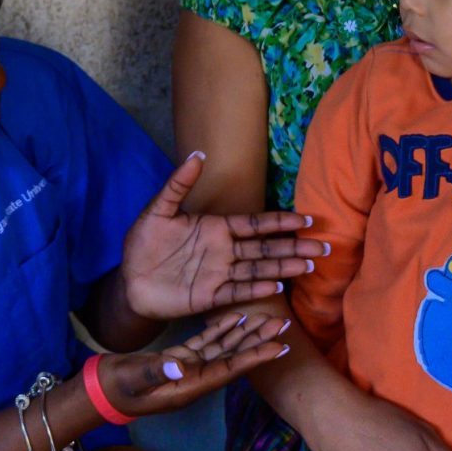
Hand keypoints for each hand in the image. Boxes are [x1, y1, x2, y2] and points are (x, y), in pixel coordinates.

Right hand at [91, 313, 295, 418]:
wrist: (101, 390)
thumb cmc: (117, 387)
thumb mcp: (135, 379)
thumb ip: (156, 370)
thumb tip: (179, 365)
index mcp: (190, 386)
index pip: (229, 370)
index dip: (254, 358)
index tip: (278, 347)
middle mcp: (195, 378)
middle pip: (233, 358)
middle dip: (257, 342)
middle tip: (282, 324)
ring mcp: (188, 368)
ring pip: (223, 349)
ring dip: (244, 333)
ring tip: (267, 318)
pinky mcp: (179, 359)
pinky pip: (206, 343)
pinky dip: (221, 330)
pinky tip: (235, 317)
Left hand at [118, 153, 328, 320]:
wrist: (129, 279)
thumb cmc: (143, 243)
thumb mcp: (158, 209)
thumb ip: (178, 184)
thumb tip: (198, 154)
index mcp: (216, 228)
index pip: (254, 224)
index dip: (279, 221)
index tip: (306, 219)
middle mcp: (224, 251)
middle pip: (264, 248)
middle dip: (293, 247)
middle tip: (323, 247)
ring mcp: (219, 274)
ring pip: (257, 270)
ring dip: (282, 268)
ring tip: (308, 265)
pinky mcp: (209, 296)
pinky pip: (237, 291)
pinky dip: (256, 289)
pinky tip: (276, 286)